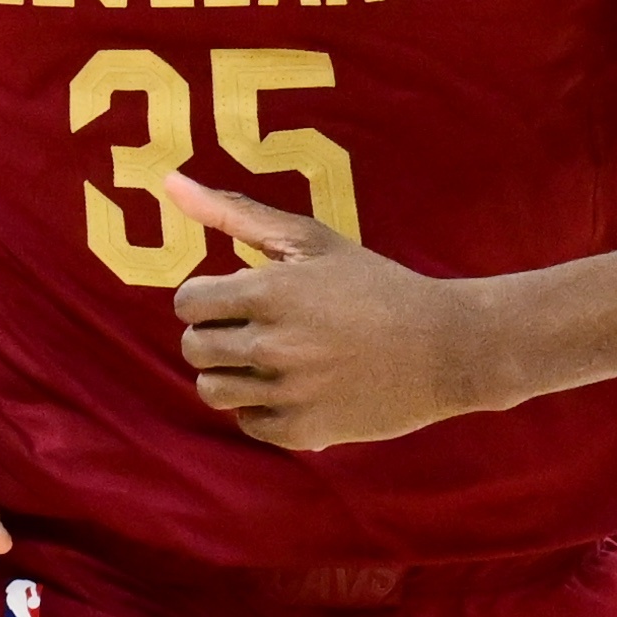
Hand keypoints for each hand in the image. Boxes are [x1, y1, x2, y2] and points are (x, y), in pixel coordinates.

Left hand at [165, 175, 485, 449]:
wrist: (445, 348)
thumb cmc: (375, 285)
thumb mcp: (310, 239)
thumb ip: (234, 213)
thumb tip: (170, 184)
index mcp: (269, 292)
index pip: (187, 303)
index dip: (208, 298)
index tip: (237, 297)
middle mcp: (272, 346)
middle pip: (194, 349)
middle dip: (216, 334)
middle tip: (256, 328)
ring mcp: (286, 393)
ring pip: (212, 390)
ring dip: (233, 372)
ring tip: (270, 359)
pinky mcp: (302, 432)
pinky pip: (248, 423)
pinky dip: (263, 407)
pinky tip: (296, 386)